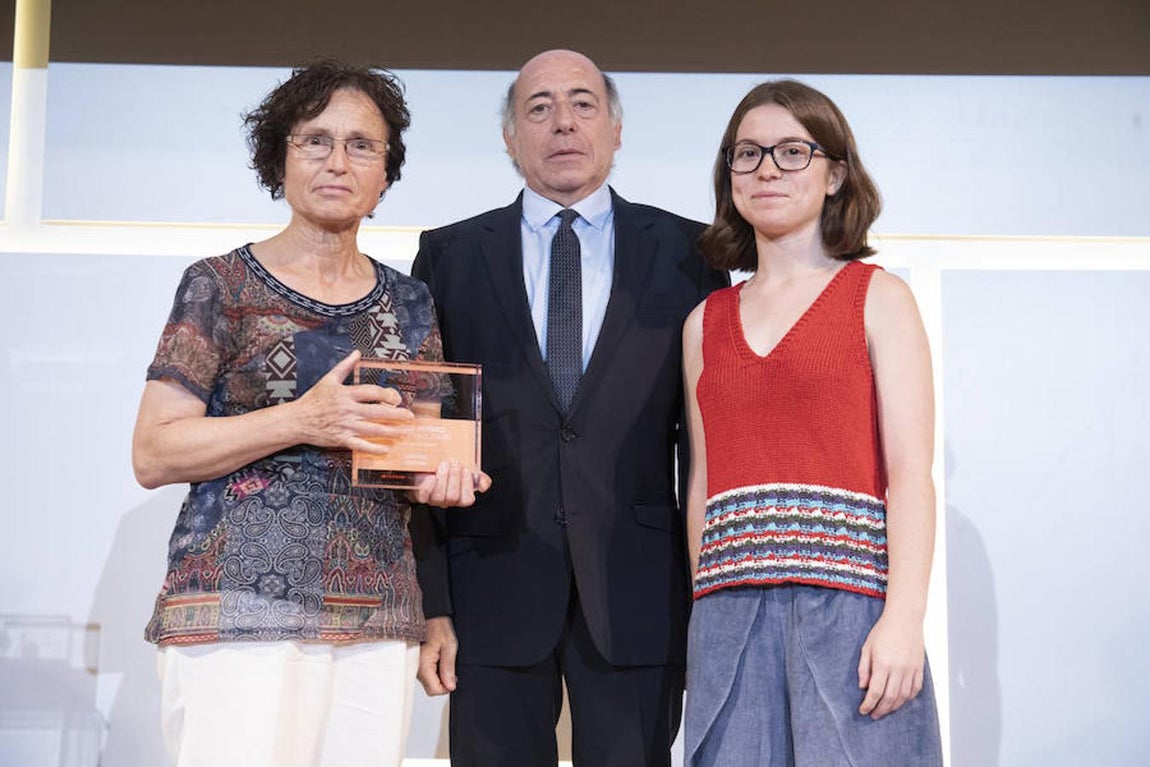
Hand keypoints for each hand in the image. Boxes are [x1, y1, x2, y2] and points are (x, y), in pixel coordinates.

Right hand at [294, 350, 412, 451]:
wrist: (297, 420)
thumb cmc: (313, 399)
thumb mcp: (328, 379)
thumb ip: (344, 367)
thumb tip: (356, 353)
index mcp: (345, 394)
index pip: (371, 392)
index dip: (386, 395)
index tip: (397, 398)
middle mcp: (347, 410)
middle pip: (376, 412)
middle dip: (396, 415)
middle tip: (410, 417)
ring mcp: (345, 426)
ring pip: (372, 429)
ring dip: (390, 432)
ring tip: (404, 432)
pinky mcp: (341, 439)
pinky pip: (361, 445)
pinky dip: (374, 448)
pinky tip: (386, 449)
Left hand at [409, 460, 491, 507]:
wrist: (428, 465)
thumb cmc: (450, 468)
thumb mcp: (469, 469)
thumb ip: (480, 477)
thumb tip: (483, 485)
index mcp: (460, 497)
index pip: (467, 499)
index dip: (467, 485)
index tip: (466, 470)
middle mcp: (447, 501)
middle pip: (453, 497)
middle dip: (454, 478)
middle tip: (454, 462)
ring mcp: (433, 499)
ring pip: (439, 497)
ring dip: (443, 478)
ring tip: (444, 464)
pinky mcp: (420, 495)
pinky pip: (424, 496)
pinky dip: (428, 486)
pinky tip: (432, 476)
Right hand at [418, 616, 458, 695]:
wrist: (429, 615)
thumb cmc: (437, 626)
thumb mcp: (449, 646)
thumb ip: (449, 668)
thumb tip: (450, 685)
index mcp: (423, 664)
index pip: (434, 690)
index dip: (446, 687)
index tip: (453, 678)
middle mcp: (416, 667)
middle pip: (430, 688)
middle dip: (443, 682)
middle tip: (450, 668)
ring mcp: (415, 665)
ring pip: (428, 681)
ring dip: (438, 675)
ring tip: (443, 659)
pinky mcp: (416, 662)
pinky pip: (425, 674)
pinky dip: (434, 670)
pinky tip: (438, 658)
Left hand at [857, 612, 924, 719]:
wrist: (905, 618)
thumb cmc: (883, 631)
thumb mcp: (867, 647)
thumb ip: (864, 668)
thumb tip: (863, 687)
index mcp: (883, 663)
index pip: (875, 691)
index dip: (868, 704)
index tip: (863, 710)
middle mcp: (898, 669)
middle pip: (889, 698)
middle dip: (880, 710)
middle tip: (873, 715)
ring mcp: (910, 669)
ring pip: (903, 696)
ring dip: (894, 707)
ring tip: (885, 710)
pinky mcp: (919, 668)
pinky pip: (915, 689)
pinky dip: (908, 698)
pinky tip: (900, 701)